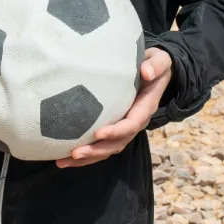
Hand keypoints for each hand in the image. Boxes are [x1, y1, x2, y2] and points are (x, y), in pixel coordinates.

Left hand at [56, 48, 172, 168]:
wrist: (155, 72)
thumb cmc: (155, 66)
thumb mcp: (160, 61)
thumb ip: (155, 66)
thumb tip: (147, 72)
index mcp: (145, 108)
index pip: (131, 124)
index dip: (116, 131)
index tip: (98, 133)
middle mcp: (135, 122)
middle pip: (117, 143)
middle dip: (97, 150)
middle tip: (76, 153)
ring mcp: (125, 128)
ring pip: (107, 149)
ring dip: (87, 157)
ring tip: (64, 161)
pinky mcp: (115, 128)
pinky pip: (101, 145)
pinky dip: (85, 154)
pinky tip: (65, 157)